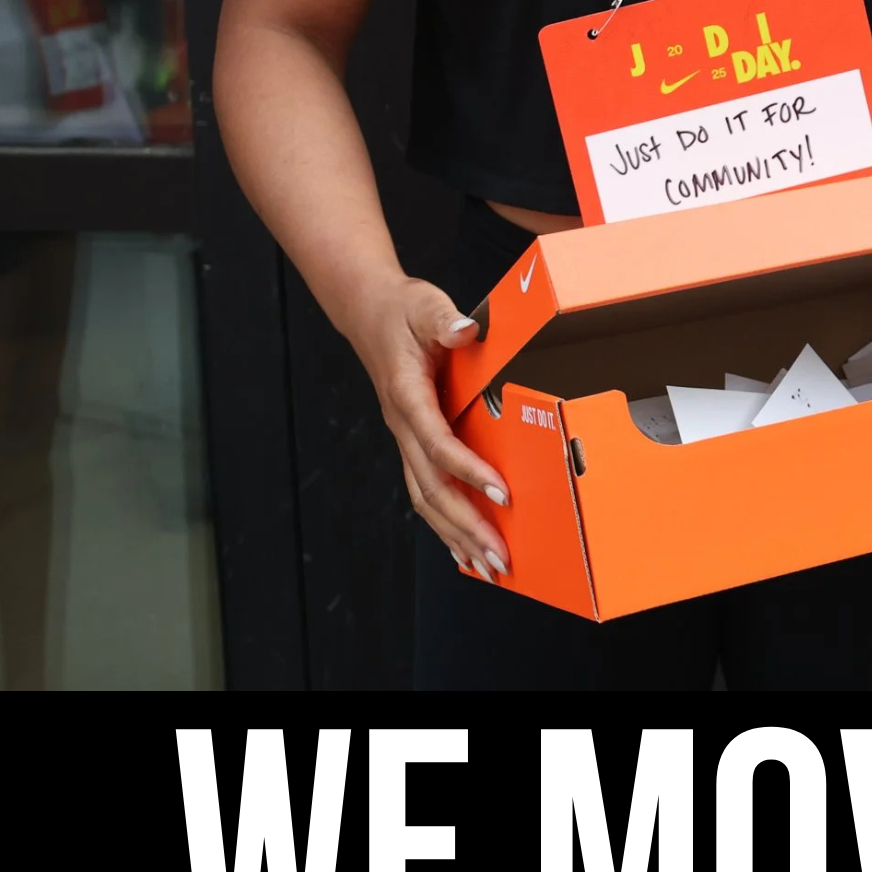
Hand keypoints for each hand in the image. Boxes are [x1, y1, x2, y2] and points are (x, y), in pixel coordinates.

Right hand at [348, 275, 512, 579]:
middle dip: (467, 524)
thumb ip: (444, 319)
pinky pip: (426, 491)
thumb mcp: (424, 304)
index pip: (438, 442)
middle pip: (432, 486)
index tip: (502, 493)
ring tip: (488, 567)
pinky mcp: (412, 443)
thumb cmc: (402, 310)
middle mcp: (403, 425)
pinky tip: (463, 549)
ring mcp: (405, 439)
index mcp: (407, 394)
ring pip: (426, 497)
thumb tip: (466, 331)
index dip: (468, 470)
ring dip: (456, 534)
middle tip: (499, 555)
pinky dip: (445, 523)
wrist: (369, 312)